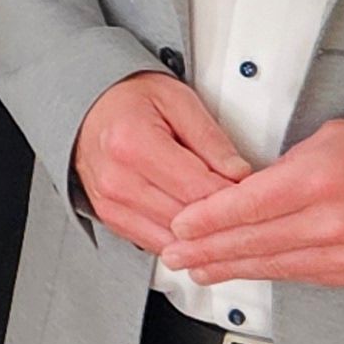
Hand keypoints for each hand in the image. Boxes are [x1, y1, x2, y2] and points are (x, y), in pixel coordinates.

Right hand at [71, 69, 254, 256]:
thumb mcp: (177, 100)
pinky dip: (180, 241)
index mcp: (134, 144)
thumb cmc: (129, 99)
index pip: (199, 189)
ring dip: (201, 237)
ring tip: (222, 222)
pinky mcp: (111, 217)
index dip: (235, 196)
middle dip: (222, 219)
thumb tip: (240, 175)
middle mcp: (118, 179)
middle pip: (187, 220)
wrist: (88, 107)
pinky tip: (195, 230)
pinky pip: (154, 245)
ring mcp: (111, 202)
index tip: (254, 193)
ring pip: (173, 241)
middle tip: (246, 210)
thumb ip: (211, 138)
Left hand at [161, 117, 343, 290]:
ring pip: (274, 265)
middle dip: (207, 249)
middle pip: (254, 241)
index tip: (180, 225)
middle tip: (175, 254)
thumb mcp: (325, 140)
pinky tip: (245, 272)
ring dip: (231, 268)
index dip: (208, 220)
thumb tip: (245, 191)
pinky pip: (303, 275)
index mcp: (320, 179)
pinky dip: (269, 274)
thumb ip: (282, 170)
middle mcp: (333, 221)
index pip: (248, 205)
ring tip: (199, 269)